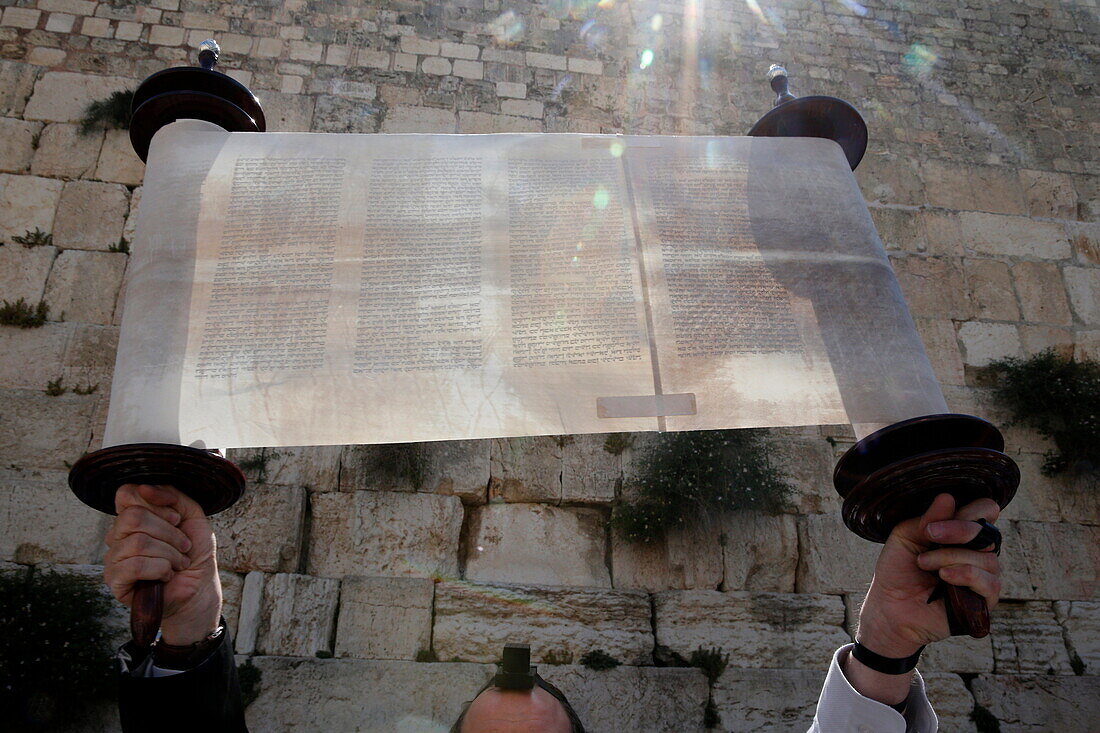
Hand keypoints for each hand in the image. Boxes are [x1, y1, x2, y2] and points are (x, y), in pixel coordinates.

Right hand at [103, 484, 221, 644]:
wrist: (200, 588)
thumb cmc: (194, 552)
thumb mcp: (191, 515)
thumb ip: (173, 495)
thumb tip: (144, 488)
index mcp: (133, 517)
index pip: (126, 493)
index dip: (156, 501)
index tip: (177, 517)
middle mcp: (117, 535)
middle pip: (133, 516)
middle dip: (169, 531)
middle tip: (183, 545)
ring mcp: (113, 557)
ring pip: (137, 541)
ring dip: (169, 552)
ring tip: (179, 562)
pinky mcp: (115, 580)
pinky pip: (135, 565)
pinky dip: (161, 568)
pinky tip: (167, 574)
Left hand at [845, 493, 1000, 704]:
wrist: (889, 607)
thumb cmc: (898, 571)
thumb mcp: (905, 538)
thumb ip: (927, 520)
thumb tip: (947, 497)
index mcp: (962, 534)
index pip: (986, 512)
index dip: (972, 511)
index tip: (942, 517)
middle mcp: (978, 553)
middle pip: (988, 533)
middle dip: (959, 530)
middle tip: (930, 535)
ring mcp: (984, 577)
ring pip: (987, 558)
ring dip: (950, 557)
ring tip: (925, 564)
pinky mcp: (985, 602)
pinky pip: (990, 583)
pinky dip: (965, 575)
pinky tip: (944, 577)